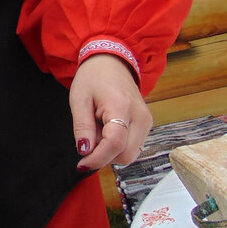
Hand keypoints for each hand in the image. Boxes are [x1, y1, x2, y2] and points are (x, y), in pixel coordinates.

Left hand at [70, 54, 152, 170]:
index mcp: (122, 106)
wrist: (112, 62)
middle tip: (89, 137)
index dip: (97, 159)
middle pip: (126, 155)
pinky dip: (118, 146)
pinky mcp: (147, 125)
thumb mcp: (79, 100)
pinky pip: (133, 147)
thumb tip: (85, 152)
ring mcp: (147, 122)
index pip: (115, 144)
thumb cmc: (93, 78)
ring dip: (110, 151)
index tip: (81, 165)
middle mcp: (141, 117)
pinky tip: (107, 130)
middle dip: (104, 156)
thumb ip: (82, 127)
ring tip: (98, 128)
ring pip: (130, 154)